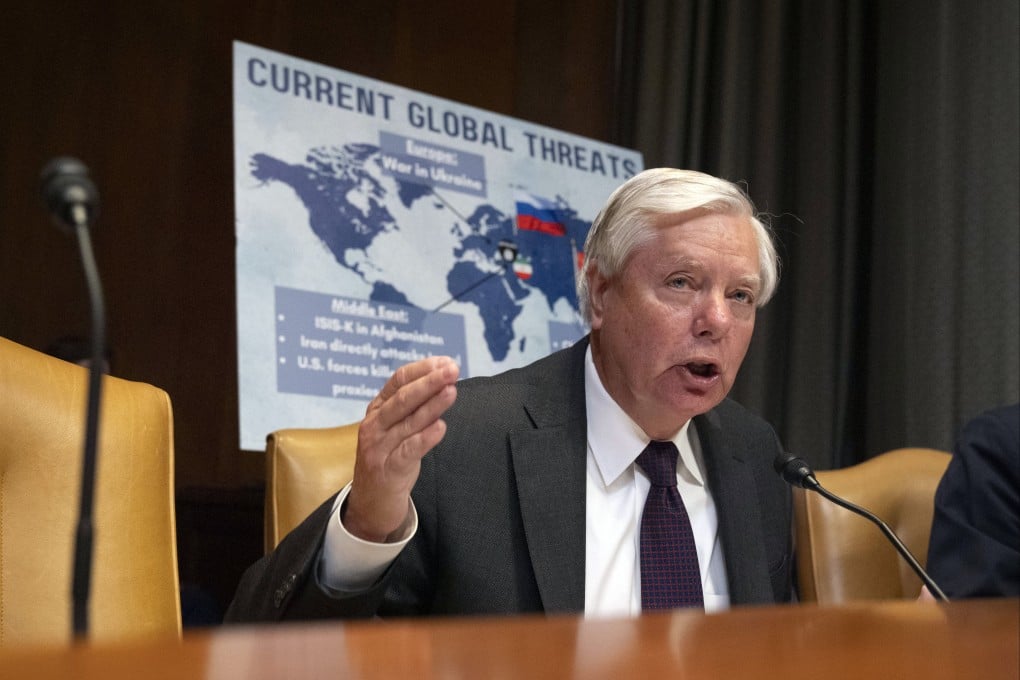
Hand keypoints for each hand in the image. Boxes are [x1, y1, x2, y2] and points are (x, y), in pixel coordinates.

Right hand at [343, 356, 458, 541]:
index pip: (399, 380)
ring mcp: (378, 447)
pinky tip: (440, 427)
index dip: (423, 369)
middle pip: (403, 398)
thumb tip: (445, 381)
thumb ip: (415, 407)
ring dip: (432, 405)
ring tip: (451, 391)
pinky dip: (424, 438)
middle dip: (430, 382)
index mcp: (378, 409)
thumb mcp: (397, 428)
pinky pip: (408, 451)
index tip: (446, 362)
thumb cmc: (390, 459)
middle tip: (452, 370)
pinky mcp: (388, 470)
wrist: (371, 503)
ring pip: (408, 422)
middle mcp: (375, 425)